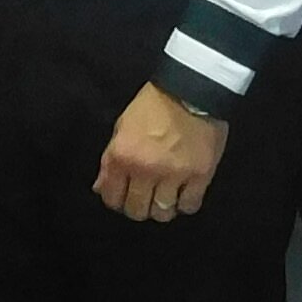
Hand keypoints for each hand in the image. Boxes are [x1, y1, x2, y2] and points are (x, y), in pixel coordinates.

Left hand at [93, 84, 227, 223]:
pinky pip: (190, 205)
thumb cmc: (153, 104)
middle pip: (137, 210)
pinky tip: (184, 193)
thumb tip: (101, 188)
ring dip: (162, 208)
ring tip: (166, 196)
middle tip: (146, 197)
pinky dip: (186, 203)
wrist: (191, 88)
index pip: (112, 198)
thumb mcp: (122, 126)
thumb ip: (110, 161)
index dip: (117, 201)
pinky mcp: (200, 175)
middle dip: (139, 207)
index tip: (125, 196)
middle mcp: (146, 170)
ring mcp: (174, 175)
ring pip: (163, 213)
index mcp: (122, 156)